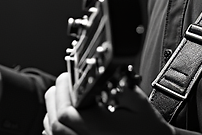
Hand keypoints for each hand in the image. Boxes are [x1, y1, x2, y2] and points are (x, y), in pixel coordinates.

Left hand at [43, 72, 172, 134]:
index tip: (67, 76)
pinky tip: (61, 118)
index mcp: (99, 127)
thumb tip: (106, 72)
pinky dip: (54, 129)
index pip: (66, 112)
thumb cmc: (149, 129)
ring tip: (60, 97)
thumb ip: (122, 85)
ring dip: (52, 113)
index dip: (62, 91)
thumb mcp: (139, 102)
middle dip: (55, 98)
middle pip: (55, 122)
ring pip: (54, 133)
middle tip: (62, 83)